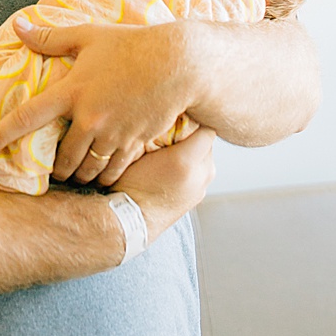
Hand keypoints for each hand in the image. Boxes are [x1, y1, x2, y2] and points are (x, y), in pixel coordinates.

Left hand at [0, 22, 197, 182]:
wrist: (180, 63)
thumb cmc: (134, 45)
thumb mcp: (91, 36)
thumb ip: (52, 37)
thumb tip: (18, 26)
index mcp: (72, 91)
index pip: (25, 118)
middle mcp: (89, 117)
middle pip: (60, 157)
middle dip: (54, 169)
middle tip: (51, 170)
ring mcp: (112, 133)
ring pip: (86, 168)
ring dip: (78, 175)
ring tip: (76, 174)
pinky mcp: (133, 142)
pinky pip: (113, 169)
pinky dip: (105, 175)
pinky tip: (104, 173)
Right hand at [110, 126, 216, 240]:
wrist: (129, 219)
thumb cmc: (130, 183)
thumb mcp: (141, 150)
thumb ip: (163, 132)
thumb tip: (174, 116)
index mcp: (188, 160)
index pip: (206, 127)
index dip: (194, 122)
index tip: (181, 120)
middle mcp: (202, 173)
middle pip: (206, 143)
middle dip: (191, 138)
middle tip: (172, 139)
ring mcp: (202, 187)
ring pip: (204, 159)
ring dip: (192, 155)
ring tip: (169, 157)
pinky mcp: (198, 197)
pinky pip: (200, 174)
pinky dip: (191, 169)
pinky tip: (171, 172)